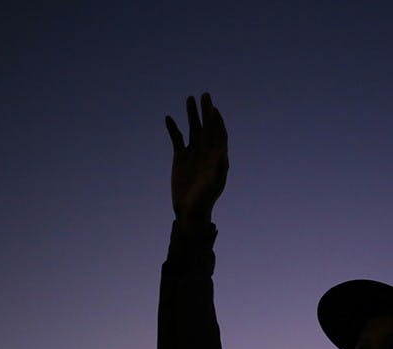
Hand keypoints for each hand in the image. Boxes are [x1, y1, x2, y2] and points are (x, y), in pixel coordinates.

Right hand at [166, 93, 228, 228]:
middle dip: (206, 111)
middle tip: (205, 94)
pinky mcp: (180, 157)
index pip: (219, 134)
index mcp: (217, 157)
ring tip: (189, 98)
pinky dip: (173, 128)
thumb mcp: (213, 184)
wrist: (190, 210)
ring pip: (193, 129)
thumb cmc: (205, 199)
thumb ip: (218, 168)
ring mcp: (194, 153)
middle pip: (207, 127)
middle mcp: (206, 152)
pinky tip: (169, 117)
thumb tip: (223, 152)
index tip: (214, 108)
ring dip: (191, 114)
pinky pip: (177, 139)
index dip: (217, 121)